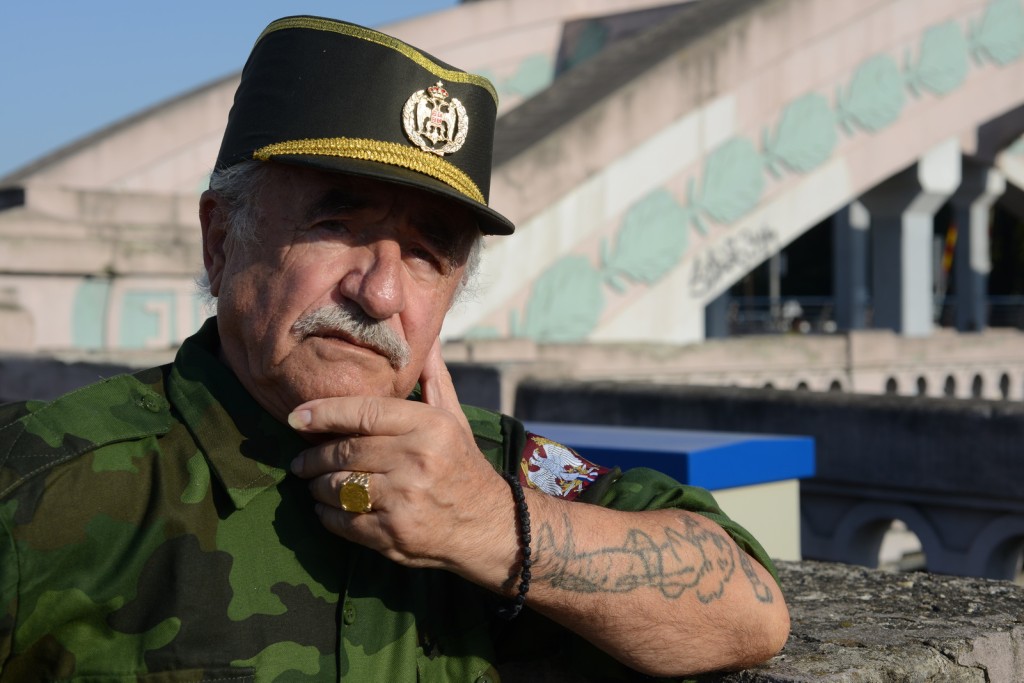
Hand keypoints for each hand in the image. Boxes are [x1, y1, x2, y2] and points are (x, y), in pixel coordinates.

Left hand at [288, 338, 517, 583]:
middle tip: (300, 460)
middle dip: (313, 457)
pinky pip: (343, 520)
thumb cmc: (462, 464)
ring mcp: (404, 499)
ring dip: (317, 486)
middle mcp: (417, 460)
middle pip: (345, 451)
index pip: (364, 412)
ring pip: (338, 487)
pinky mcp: (394, 533)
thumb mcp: (453, 418)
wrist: (489, 525)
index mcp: (429, 426)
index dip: (324, 413)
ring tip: (314, 483)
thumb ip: (433, 378)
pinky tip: (327, 507)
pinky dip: (326, 514)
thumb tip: (427, 337)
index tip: (296, 417)